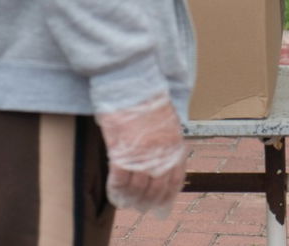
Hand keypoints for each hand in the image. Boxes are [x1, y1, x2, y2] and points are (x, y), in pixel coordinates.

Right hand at [94, 94, 185, 214]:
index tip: (160, 204)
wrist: (132, 81)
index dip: (167, 196)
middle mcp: (160, 153)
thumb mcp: (167, 119)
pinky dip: (116, 188)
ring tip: (125, 201)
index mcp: (174, 144)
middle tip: (140, 207)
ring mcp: (141, 153)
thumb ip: (167, 140)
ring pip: (137, 187)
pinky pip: (120, 178)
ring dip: (131, 198)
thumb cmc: (146, 97)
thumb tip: (162, 159)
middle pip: (156, 188)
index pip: (174, 180)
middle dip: (148, 201)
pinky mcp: (121, 150)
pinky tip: (114, 191)